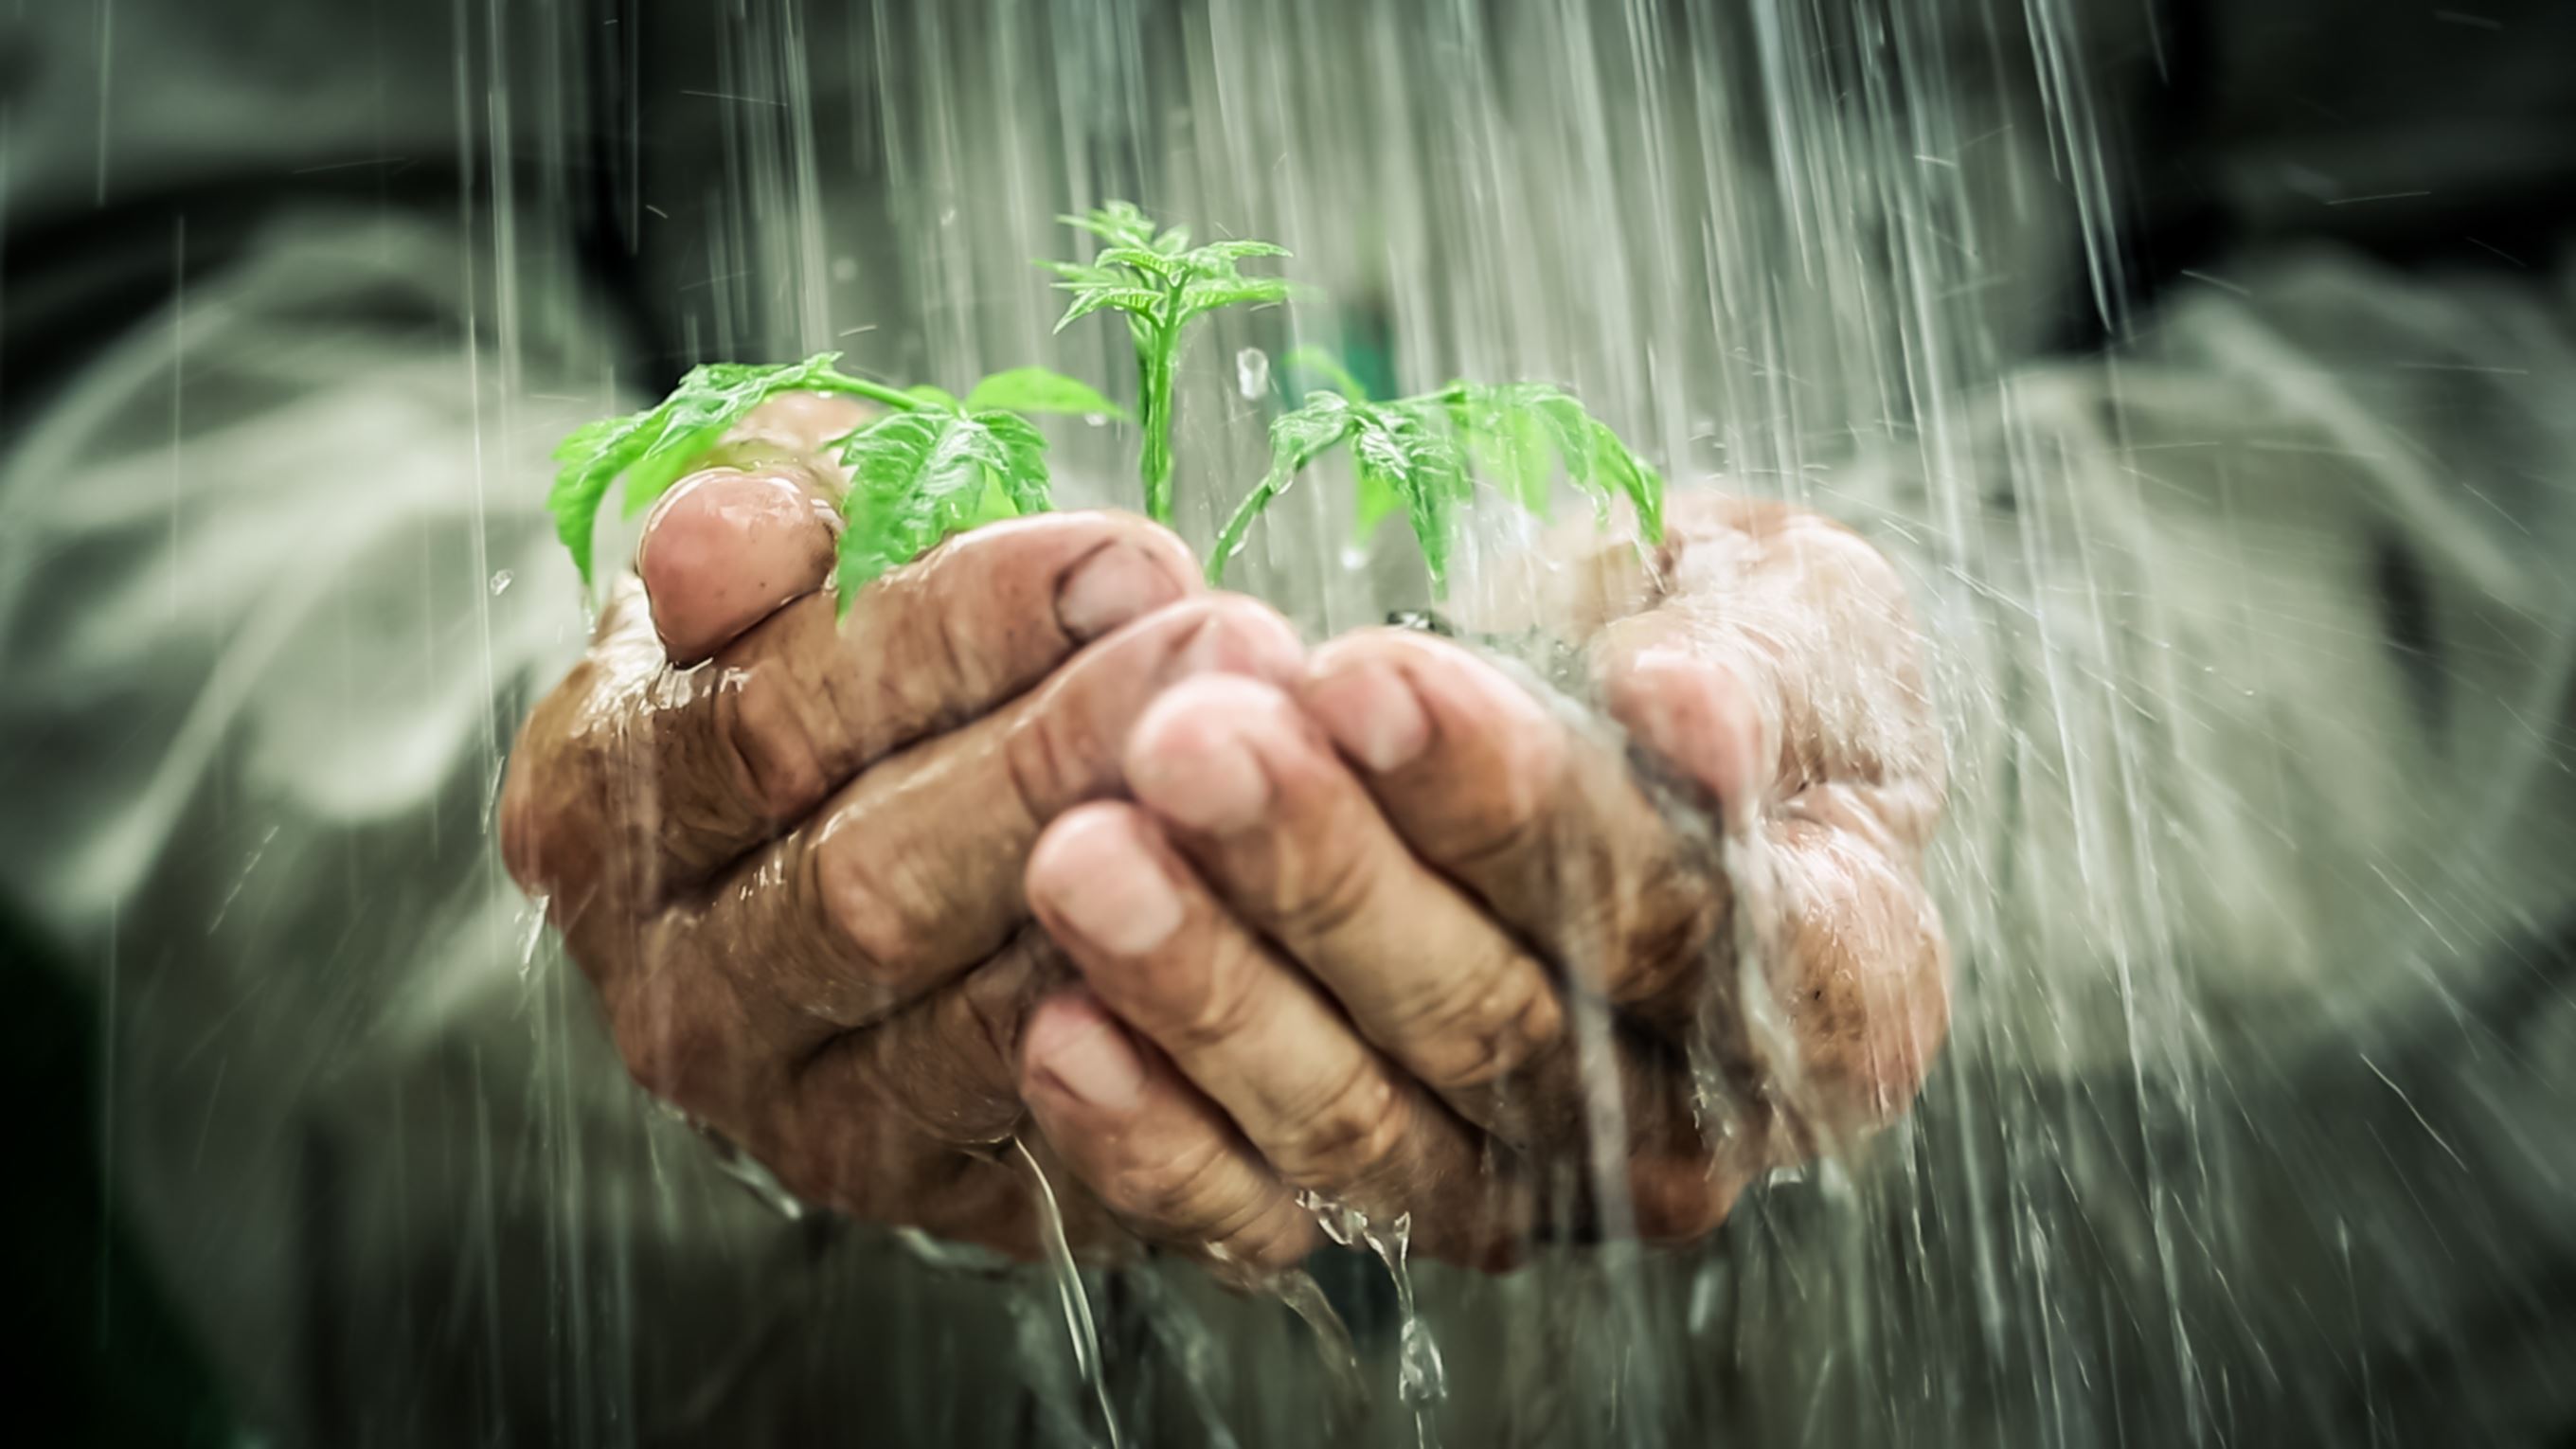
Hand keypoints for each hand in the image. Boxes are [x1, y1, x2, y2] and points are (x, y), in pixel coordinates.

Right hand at [500, 399, 1303, 1258]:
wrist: (882, 826)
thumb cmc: (848, 650)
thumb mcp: (796, 540)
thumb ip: (763, 517)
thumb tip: (714, 536)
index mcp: (601, 805)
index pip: (768, 721)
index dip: (958, 635)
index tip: (1125, 560)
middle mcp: (677, 989)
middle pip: (869, 885)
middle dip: (1068, 755)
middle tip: (1235, 649)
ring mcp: (801, 1115)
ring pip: (972, 1025)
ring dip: (1145, 895)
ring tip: (1279, 765)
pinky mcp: (935, 1195)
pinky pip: (1061, 1138)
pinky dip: (1168, 1037)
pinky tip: (1267, 922)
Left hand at [1011, 495, 1948, 1272]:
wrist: (1638, 732)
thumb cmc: (1730, 658)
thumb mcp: (1796, 612)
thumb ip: (1764, 662)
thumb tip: (1692, 711)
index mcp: (1842, 976)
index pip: (1697, 918)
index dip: (1525, 806)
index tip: (1376, 678)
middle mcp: (1692, 1119)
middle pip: (1506, 1019)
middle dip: (1327, 874)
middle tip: (1190, 741)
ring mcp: (1531, 1179)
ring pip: (1369, 1117)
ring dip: (1213, 989)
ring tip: (1089, 856)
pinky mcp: (1387, 1208)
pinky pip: (1265, 1205)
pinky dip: (1156, 1132)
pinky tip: (1060, 1026)